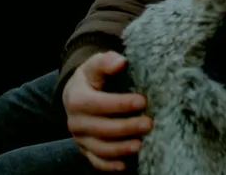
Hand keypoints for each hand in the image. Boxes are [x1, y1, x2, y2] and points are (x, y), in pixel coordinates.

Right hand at [63, 52, 150, 171]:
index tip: (142, 101)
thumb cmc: (92, 76)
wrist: (77, 92)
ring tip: (141, 144)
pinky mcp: (86, 149)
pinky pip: (96, 161)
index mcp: (76, 99)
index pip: (99, 104)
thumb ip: (107, 61)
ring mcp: (80, 138)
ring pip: (99, 148)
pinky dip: (109, 165)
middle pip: (101, 129)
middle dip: (126, 128)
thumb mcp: (96, 63)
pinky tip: (125, 165)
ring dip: (120, 149)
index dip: (121, 104)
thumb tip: (120, 62)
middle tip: (149, 124)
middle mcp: (76, 121)